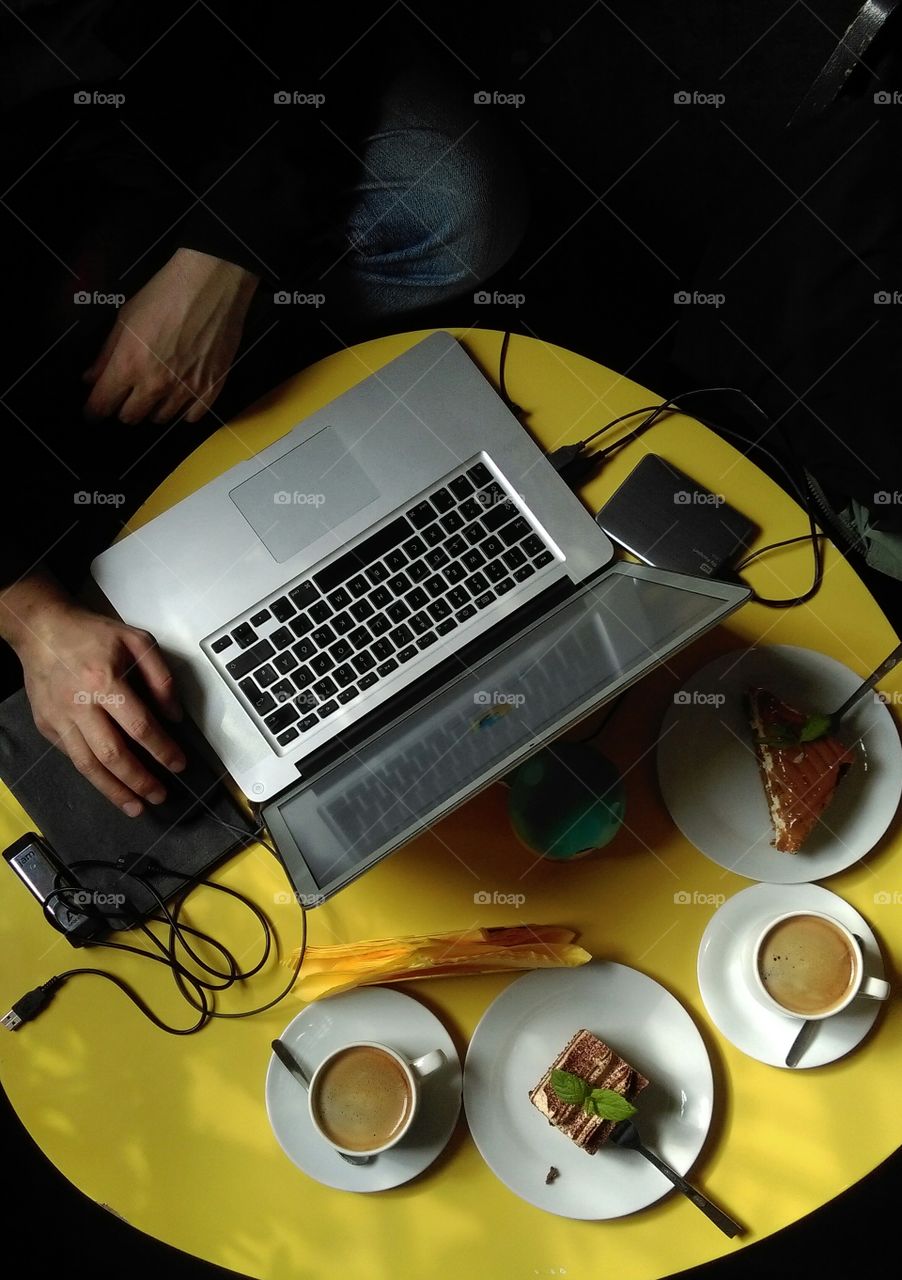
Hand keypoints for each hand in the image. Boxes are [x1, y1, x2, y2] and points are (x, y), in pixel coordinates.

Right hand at [0, 574, 186, 816]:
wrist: (42, 629)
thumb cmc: (91, 634)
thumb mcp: (137, 640)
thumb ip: (160, 677)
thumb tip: (174, 715)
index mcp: (104, 681)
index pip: (139, 726)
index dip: (162, 749)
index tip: (179, 765)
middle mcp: (80, 704)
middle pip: (112, 754)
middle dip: (139, 780)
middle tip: (160, 795)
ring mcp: (59, 718)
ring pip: (87, 765)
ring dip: (114, 791)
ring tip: (136, 806)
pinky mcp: (46, 726)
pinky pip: (72, 757)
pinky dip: (92, 775)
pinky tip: (109, 785)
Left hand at [83, 248, 258, 424]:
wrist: (211, 285)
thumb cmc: (165, 295)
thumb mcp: (125, 319)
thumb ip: (106, 353)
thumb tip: (91, 377)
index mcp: (129, 364)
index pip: (102, 404)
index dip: (93, 411)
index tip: (93, 411)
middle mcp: (156, 384)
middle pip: (130, 417)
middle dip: (122, 408)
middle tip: (126, 395)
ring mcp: (186, 389)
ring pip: (160, 419)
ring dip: (153, 408)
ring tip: (155, 391)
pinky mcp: (211, 388)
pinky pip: (192, 417)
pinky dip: (183, 410)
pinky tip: (180, 395)